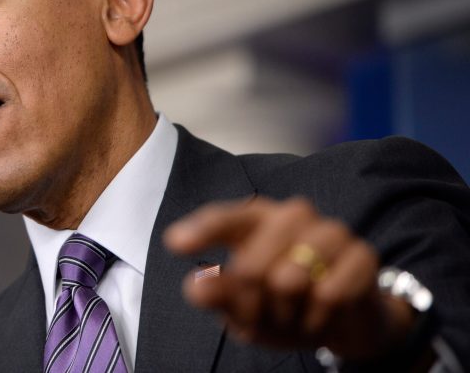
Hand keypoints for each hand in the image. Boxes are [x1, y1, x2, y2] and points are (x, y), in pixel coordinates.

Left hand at [164, 197, 414, 360]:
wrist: (346, 323)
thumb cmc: (283, 306)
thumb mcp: (244, 307)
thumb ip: (219, 294)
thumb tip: (195, 286)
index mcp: (256, 219)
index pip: (224, 220)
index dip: (201, 231)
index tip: (174, 243)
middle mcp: (292, 214)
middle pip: (251, 265)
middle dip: (251, 304)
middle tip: (264, 315)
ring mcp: (330, 231)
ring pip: (290, 280)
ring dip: (287, 314)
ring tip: (295, 313)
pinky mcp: (362, 254)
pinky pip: (329, 295)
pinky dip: (320, 318)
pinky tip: (324, 315)